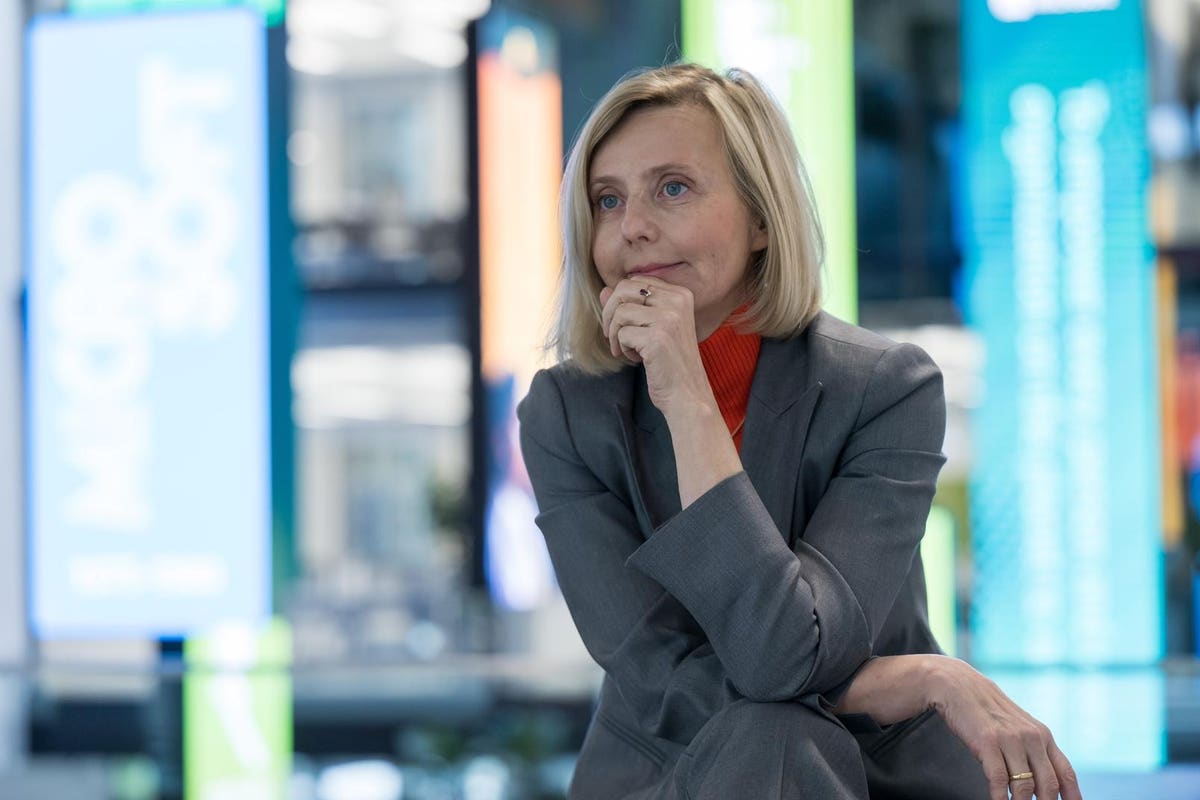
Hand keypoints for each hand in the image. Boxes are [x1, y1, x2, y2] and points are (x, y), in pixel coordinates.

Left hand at [599, 277, 711, 415]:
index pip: (635, 280)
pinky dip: (622, 348)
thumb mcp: (652, 328)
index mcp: (680, 294)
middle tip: (612, 335)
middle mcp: (677, 301)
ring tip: (627, 349)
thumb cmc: (670, 362)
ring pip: (620, 312)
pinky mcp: (657, 338)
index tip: (623, 323)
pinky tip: (637, 359)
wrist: (688, 395)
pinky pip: (622, 334)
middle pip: (624, 290)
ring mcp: (668, 318)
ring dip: (615, 334)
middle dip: (610, 313)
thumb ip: (630, 306)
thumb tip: (604, 290)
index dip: (620, 301)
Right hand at [929, 657, 1081, 799]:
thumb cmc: (987, 712)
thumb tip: (1041, 786)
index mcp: (1043, 736)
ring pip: (1024, 785)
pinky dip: (999, 796)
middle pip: (1048, 784)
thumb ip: (1033, 752)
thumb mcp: (1018, 728)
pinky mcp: (988, 742)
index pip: (1065, 773)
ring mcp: (1010, 739)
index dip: (1072, 797)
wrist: (959, 686)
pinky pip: (998, 778)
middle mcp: (1031, 737)